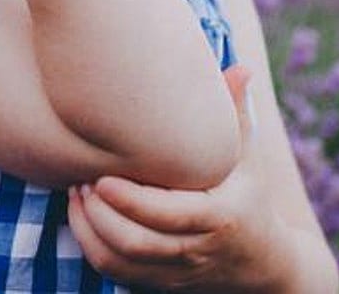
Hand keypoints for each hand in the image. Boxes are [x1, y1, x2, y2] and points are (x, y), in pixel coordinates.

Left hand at [68, 66, 288, 291]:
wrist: (264, 265)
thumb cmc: (250, 197)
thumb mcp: (249, 158)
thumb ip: (236, 114)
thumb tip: (239, 68)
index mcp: (218, 216)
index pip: (168, 215)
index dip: (130, 201)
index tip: (101, 178)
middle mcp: (196, 249)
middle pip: (137, 243)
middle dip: (100, 214)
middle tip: (79, 179)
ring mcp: (176, 271)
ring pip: (122, 263)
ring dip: (89, 230)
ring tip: (75, 193)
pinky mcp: (160, 284)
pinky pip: (116, 275)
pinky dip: (91, 248)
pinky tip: (80, 216)